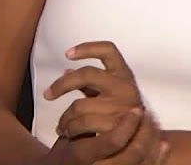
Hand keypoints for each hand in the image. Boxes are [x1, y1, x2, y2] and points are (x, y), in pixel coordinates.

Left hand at [46, 41, 164, 163]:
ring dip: (65, 117)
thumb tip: (66, 71)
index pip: (108, 51)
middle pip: (86, 74)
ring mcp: (121, 105)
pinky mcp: (116, 125)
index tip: (68, 54)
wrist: (143, 142)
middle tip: (48, 95)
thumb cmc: (122, 116)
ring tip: (62, 126)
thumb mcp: (110, 95)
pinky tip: (68, 132)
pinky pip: (82, 123)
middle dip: (61, 85)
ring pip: (79, 104)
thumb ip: (91, 84)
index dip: (88, 48)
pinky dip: (71, 127)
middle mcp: (125, 87)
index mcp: (124, 75)